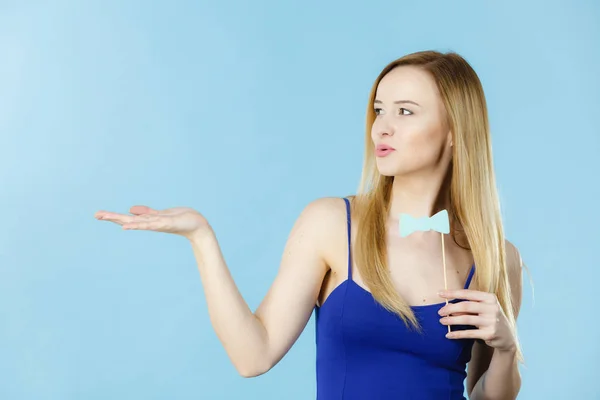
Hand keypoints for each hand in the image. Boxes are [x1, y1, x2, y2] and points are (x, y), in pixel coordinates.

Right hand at [94, 205, 211, 239]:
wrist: (197, 226)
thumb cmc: (181, 220)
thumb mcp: (161, 214)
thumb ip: (147, 213)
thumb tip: (131, 210)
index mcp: (149, 221)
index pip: (128, 217)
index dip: (114, 216)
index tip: (98, 214)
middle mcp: (151, 223)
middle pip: (128, 220)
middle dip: (112, 217)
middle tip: (95, 215)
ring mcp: (157, 224)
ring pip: (136, 222)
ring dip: (122, 220)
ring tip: (107, 217)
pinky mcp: (166, 223)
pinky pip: (150, 224)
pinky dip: (138, 224)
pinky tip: (127, 226)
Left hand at [437, 289, 515, 351]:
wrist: (507, 337)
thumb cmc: (490, 318)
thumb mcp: (482, 309)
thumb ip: (468, 306)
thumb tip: (448, 306)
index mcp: (490, 298)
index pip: (468, 293)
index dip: (452, 293)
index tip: (440, 293)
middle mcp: (492, 308)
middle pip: (466, 306)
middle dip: (450, 308)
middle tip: (440, 312)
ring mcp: (491, 321)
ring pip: (466, 319)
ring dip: (451, 320)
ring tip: (442, 321)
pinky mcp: (489, 334)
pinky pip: (469, 333)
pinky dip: (457, 334)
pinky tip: (449, 335)